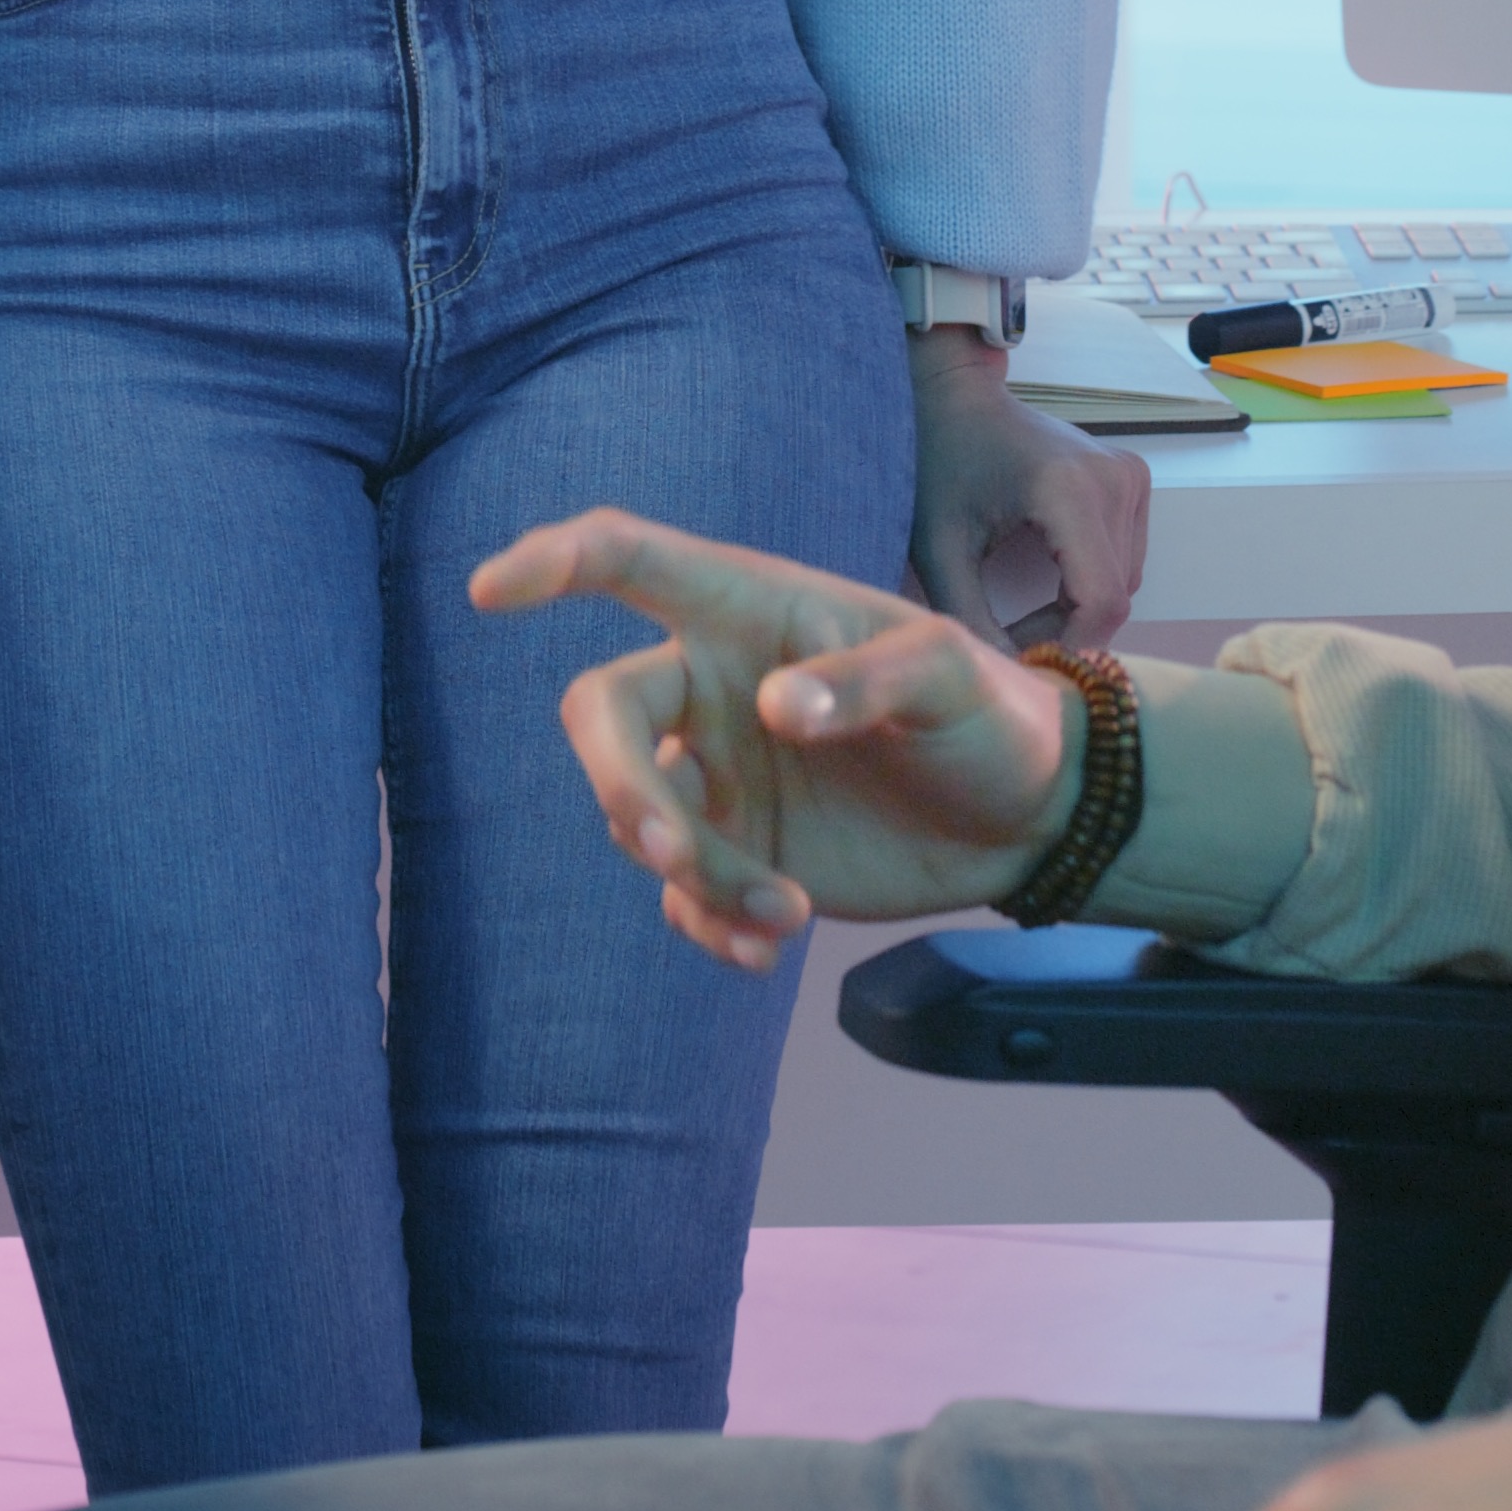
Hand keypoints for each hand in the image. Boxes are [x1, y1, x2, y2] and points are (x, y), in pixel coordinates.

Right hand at [466, 507, 1076, 965]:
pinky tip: (769, 949)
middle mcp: (712, 686)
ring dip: (695, 875)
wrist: (1021, 814)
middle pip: (602, 712)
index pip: (632, 561)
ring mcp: (718, 774)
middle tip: (673, 852)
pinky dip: (709, 927)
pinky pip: (680, 895)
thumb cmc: (985, 712)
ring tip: (784, 913)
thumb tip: (774, 708)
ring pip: (642, 821)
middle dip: (619, 785)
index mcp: (749, 611)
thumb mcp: (950, 675)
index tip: (489, 591)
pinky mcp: (737, 851)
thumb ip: (867, 679)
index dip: (555, 562)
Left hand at [911, 321, 1150, 649]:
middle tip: (1008, 646)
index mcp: (1069, 490)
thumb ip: (970, 618)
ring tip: (1020, 620)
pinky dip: (1089, 587)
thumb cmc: (938, 461)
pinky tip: (1046, 589)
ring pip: (1122, 585)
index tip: (1021, 669)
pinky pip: (1124, 561)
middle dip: (1065, 636)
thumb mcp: (939, 548)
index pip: (1100, 602)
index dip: (1067, 649)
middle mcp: (1114, 480)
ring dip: (1077, 615)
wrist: (955, 396)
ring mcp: (1129, 477)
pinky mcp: (1132, 481)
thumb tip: (1006, 682)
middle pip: (1113, 597)